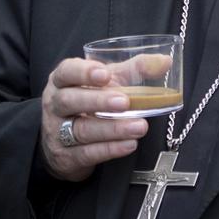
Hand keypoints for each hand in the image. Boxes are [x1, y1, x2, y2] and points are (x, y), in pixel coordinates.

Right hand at [38, 57, 147, 182]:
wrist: (62, 144)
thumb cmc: (88, 105)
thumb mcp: (107, 83)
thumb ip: (133, 70)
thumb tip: (164, 61)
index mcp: (62, 81)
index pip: (66, 72)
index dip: (83, 72)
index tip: (105, 74)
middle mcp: (54, 105)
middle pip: (70, 100)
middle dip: (98, 101)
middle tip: (124, 102)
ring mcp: (57, 132)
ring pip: (81, 129)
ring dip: (112, 129)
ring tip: (139, 127)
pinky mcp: (66, 157)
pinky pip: (87, 153)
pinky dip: (110, 149)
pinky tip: (129, 145)